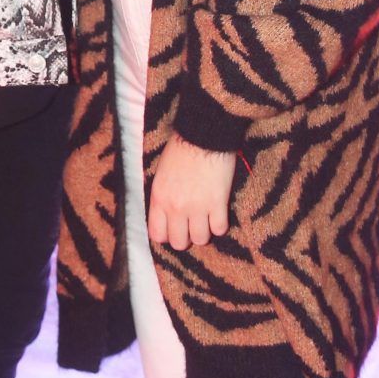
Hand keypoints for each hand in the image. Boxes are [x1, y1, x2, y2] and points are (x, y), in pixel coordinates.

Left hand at [147, 135, 234, 250]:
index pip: (157, 235)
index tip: (174, 229)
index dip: (167, 235)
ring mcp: (197, 207)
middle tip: (192, 225)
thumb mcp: (161, 174)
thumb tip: (165, 214)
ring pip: (201, 239)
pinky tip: (219, 213)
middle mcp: (176, 207)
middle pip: (179, 242)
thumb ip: (162, 197)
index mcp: (159, 199)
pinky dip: (220, 224)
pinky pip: (219, 229)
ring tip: (207, 219)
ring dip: (205, 231)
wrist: (204, 135)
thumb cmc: (181, 149)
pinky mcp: (218, 203)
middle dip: (186, 236)